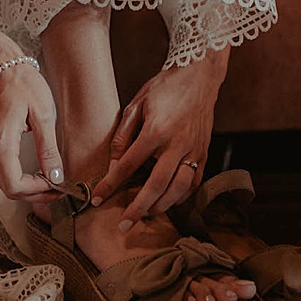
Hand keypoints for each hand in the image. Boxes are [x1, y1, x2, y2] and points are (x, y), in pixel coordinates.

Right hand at [0, 61, 61, 205]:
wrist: (2, 68)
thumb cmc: (22, 84)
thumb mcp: (43, 115)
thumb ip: (48, 149)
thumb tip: (55, 176)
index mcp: (0, 140)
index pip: (14, 184)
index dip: (36, 191)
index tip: (55, 186)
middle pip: (7, 187)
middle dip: (33, 193)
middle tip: (55, 189)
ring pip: (2, 181)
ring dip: (25, 187)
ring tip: (48, 181)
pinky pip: (0, 170)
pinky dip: (17, 177)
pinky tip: (33, 173)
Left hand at [98, 50, 230, 226]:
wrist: (199, 75)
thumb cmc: (164, 88)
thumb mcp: (136, 104)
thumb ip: (123, 135)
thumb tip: (114, 164)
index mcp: (156, 131)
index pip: (128, 166)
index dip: (110, 184)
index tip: (96, 198)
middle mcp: (177, 144)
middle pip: (156, 186)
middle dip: (138, 209)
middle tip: (123, 225)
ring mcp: (194, 150)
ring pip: (178, 190)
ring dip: (160, 207)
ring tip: (144, 214)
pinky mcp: (204, 153)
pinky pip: (193, 183)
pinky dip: (180, 197)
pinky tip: (167, 201)